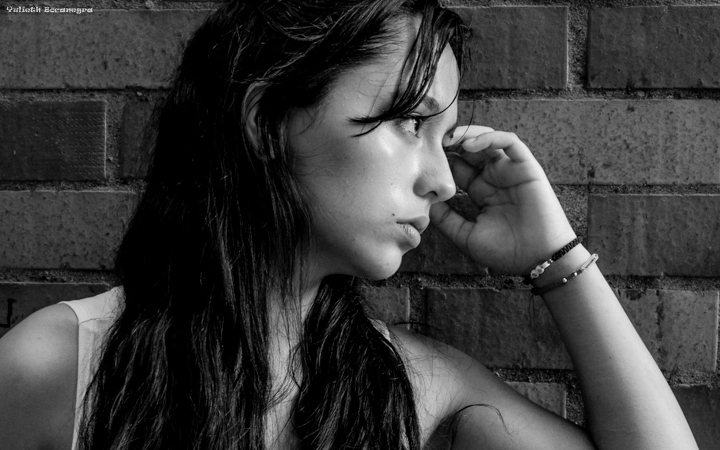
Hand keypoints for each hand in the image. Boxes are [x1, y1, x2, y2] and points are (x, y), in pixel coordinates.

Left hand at [430, 126, 575, 274]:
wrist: (538, 260)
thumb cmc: (506, 252)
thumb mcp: (466, 236)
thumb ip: (446, 219)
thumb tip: (424, 204)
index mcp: (481, 192)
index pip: (458, 168)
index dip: (442, 161)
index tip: (423, 158)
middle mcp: (495, 178)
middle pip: (470, 151)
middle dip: (452, 143)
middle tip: (432, 141)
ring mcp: (510, 171)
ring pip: (489, 140)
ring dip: (468, 134)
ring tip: (448, 138)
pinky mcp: (526, 167)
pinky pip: (510, 142)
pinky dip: (491, 138)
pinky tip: (470, 145)